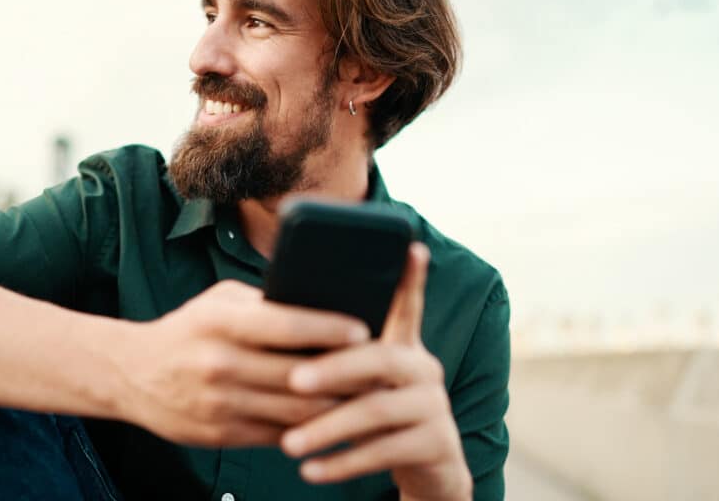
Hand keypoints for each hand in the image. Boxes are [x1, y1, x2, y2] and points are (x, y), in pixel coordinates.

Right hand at [114, 280, 370, 446]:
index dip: (328, 328)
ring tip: (367, 396)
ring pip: (295, 411)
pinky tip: (334, 420)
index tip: (363, 329)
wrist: (132, 374)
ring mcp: (220, 404)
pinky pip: (279, 435)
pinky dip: (310, 429)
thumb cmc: (189, 329)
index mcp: (221, 323)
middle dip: (345, 373)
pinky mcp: (220, 434)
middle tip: (381, 367)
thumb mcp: (219, 302)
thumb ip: (265, 303)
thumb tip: (322, 301)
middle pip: (299, 374)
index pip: (286, 324)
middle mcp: (220, 364)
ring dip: (337, 406)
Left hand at [279, 243, 471, 500]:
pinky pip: (385, 452)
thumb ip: (339, 355)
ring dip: (328, 427)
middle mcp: (424, 368)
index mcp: (403, 345)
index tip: (412, 247)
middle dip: (333, 369)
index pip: (407, 304)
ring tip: (289, 443)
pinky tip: (310, 471)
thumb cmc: (375, 411)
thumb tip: (281, 329)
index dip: (410, 277)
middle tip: (292, 380)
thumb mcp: (361, 382)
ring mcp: (435, 406)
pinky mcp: (437, 444)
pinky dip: (343, 463)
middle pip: (380, 359)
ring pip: (378, 410)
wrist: (425, 468)